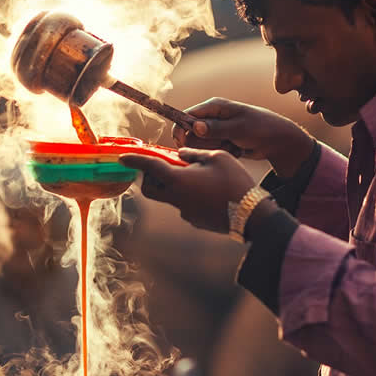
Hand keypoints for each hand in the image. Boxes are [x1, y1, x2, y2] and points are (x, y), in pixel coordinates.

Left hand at [118, 148, 256, 233]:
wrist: (251, 215)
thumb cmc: (234, 182)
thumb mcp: (217, 157)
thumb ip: (194, 154)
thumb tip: (181, 157)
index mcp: (178, 180)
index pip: (149, 167)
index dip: (134, 160)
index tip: (123, 158)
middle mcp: (176, 198)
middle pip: (150, 189)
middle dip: (150, 177)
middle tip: (162, 165)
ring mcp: (185, 212)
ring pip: (169, 196)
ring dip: (174, 185)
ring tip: (196, 175)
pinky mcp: (195, 221)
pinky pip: (185, 204)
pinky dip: (188, 195)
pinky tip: (208, 190)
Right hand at [174, 98, 314, 179]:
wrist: (277, 140)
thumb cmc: (260, 128)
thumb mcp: (239, 128)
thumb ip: (216, 128)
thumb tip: (194, 127)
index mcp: (214, 106)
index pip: (186, 115)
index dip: (181, 129)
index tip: (182, 144)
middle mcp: (212, 116)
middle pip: (191, 133)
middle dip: (204, 143)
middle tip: (224, 143)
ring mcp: (216, 129)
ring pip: (201, 144)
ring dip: (215, 148)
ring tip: (233, 144)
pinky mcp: (221, 140)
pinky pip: (212, 150)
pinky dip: (222, 152)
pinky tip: (236, 149)